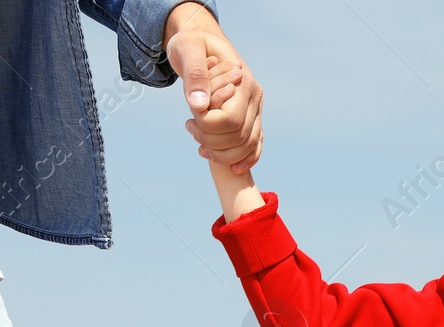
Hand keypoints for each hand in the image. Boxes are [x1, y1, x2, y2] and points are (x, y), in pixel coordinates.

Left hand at [165, 3, 263, 170]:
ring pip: (248, 145)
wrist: (201, 42)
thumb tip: (199, 106)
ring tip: (199, 145)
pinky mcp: (252, 118)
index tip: (189, 119)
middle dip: (212, 141)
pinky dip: (246, 159)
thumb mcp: (187, 50)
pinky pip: (256, 145)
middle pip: (240, 137)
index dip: (208, 127)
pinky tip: (232, 168)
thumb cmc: (192, 44)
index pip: (231, 121)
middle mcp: (255, 98)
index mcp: (244, 83)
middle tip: (189, 127)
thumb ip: (194, 75)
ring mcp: (256, 109)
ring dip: (224, 154)